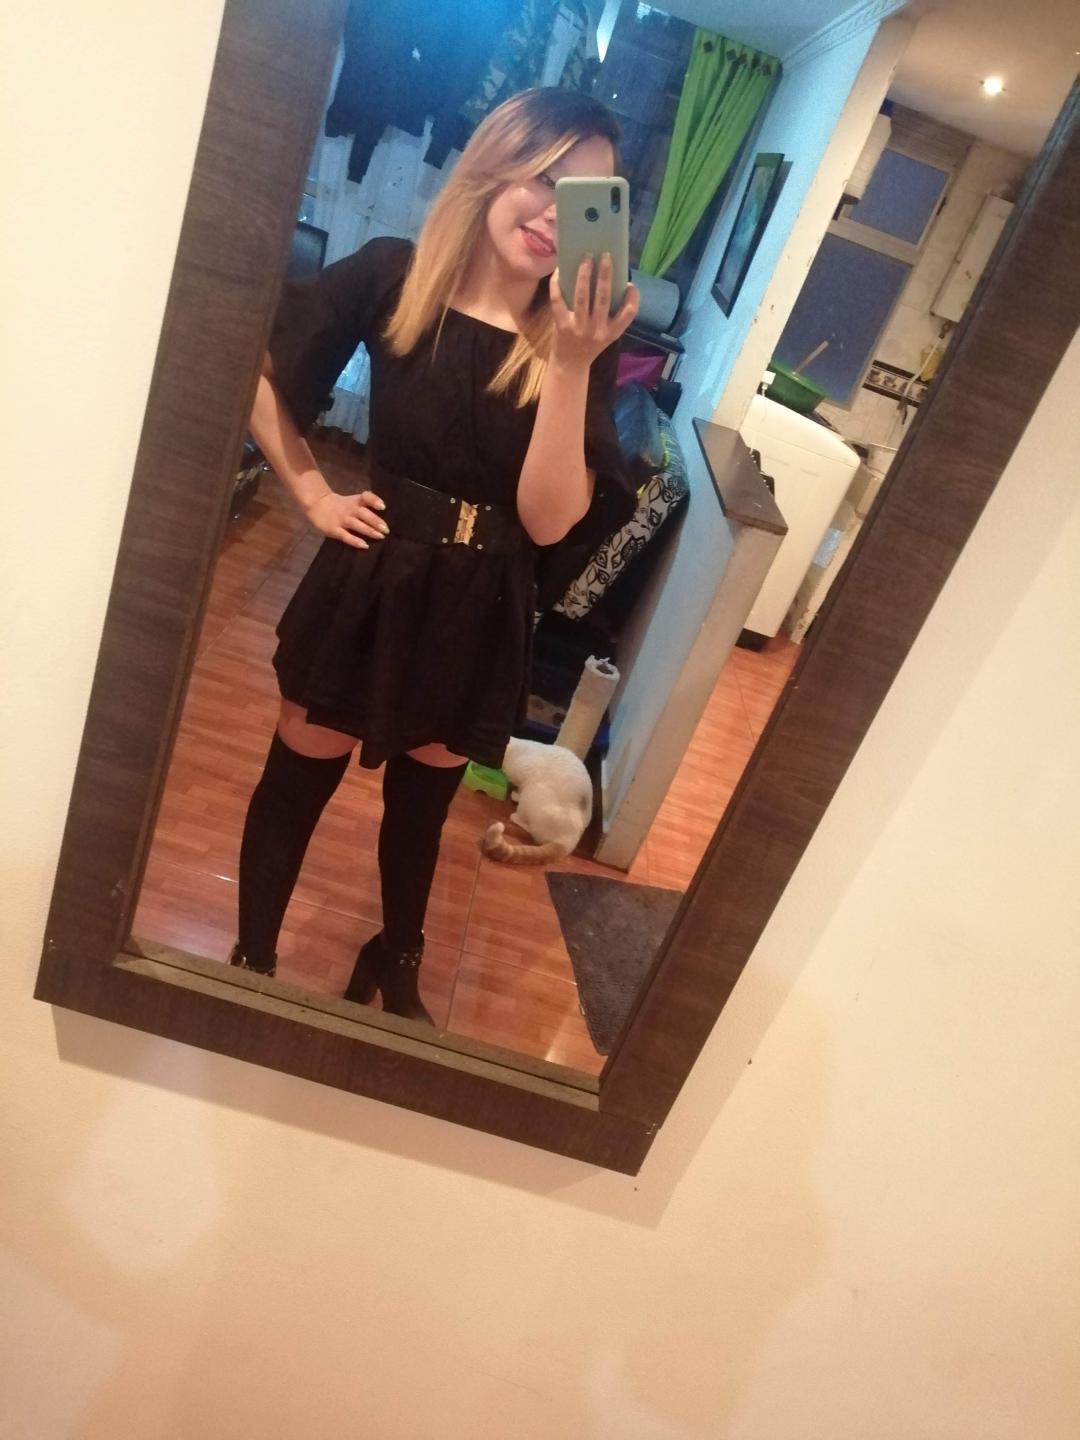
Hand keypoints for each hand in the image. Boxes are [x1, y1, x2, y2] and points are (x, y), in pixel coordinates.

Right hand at [305, 488, 388, 548]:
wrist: (317, 504)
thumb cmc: (341, 505)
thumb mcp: (353, 501)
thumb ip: (366, 506)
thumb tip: (385, 517)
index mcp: (355, 501)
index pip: (366, 497)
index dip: (374, 500)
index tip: (383, 507)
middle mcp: (350, 509)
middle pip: (364, 514)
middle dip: (376, 521)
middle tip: (387, 530)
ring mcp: (342, 520)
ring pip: (357, 525)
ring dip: (369, 530)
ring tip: (380, 536)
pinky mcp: (334, 530)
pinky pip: (346, 536)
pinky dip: (355, 541)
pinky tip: (365, 545)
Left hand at [548, 253, 638, 372]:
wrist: (570, 366)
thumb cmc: (590, 345)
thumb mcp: (607, 334)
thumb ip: (612, 315)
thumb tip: (610, 280)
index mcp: (612, 332)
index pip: (629, 313)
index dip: (632, 297)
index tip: (630, 284)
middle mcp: (597, 330)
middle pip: (603, 297)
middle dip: (605, 274)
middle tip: (605, 254)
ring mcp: (578, 328)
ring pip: (582, 296)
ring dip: (584, 274)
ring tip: (586, 258)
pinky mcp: (561, 326)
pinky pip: (558, 301)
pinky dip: (557, 285)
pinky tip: (560, 271)